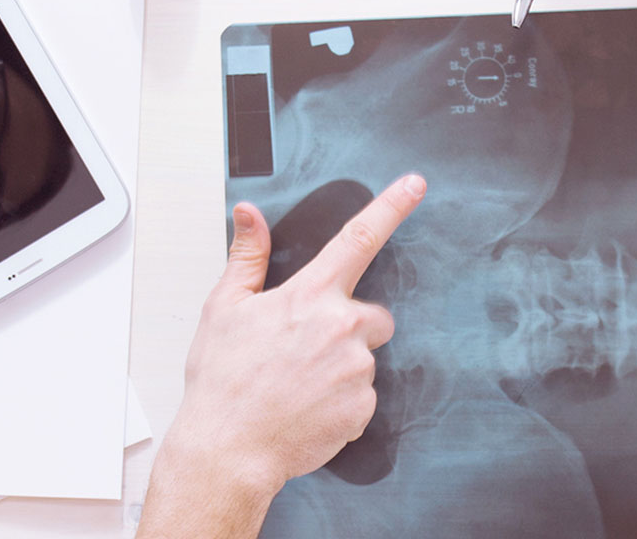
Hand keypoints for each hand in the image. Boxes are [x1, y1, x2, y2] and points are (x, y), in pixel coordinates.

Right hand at [154, 175, 422, 519]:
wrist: (229, 450)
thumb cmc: (222, 382)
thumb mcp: (224, 309)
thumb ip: (246, 257)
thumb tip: (250, 215)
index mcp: (310, 296)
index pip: (358, 238)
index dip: (391, 207)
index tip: (414, 185)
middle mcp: (342, 328)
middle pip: (374, 316)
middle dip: (352, 327)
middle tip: (308, 350)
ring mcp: (356, 369)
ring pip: (365, 359)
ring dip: (342, 368)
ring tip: (298, 385)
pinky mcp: (363, 407)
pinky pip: (362, 398)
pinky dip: (341, 403)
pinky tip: (308, 409)